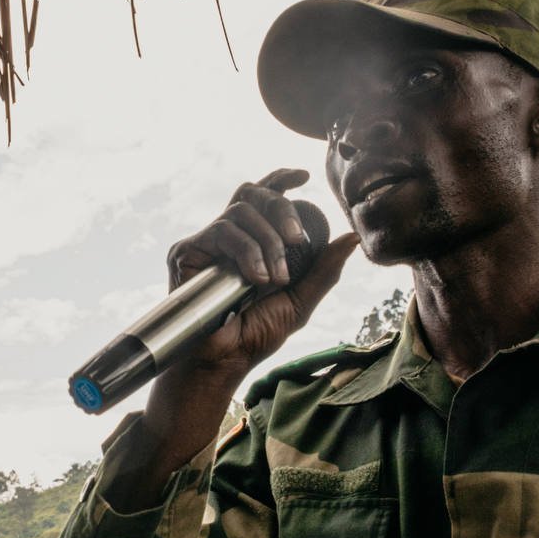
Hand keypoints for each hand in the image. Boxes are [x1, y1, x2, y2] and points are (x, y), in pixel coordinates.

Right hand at [165, 169, 359, 381]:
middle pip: (255, 194)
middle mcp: (228, 236)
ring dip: (267, 241)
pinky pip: (222, 231)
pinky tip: (255, 278)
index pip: (263, 197)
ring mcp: (206, 242)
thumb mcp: (301, 299)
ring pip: (241, 211)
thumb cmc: (256, 334)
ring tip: (275, 278)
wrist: (224, 360)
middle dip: (282, 211)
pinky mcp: (187, 251)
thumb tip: (351, 237)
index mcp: (252, 241)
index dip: (280, 179)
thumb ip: (324, 270)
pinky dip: (245, 251)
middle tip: (297, 241)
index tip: (304, 177)